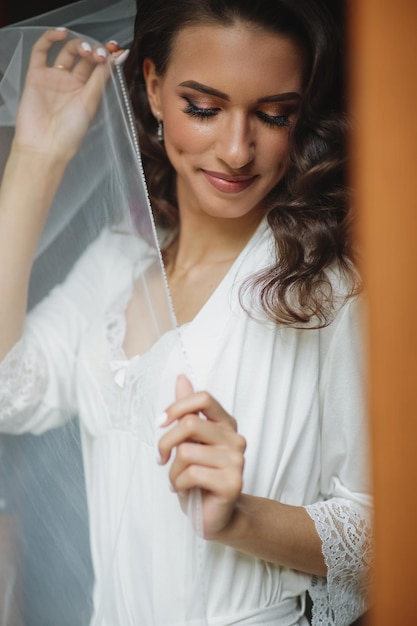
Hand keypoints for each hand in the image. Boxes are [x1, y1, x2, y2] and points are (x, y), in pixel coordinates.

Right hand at [13, 29, 113, 162]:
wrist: (45, 147)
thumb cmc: (70, 133)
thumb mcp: (91, 102)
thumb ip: (103, 77)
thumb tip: (121, 55)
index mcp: (88, 92)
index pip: (99, 67)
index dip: (108, 55)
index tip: (116, 49)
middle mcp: (72, 84)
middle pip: (85, 58)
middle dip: (95, 50)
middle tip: (100, 54)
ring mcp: (54, 79)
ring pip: (66, 51)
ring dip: (78, 44)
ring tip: (86, 50)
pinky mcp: (36, 76)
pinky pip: (40, 51)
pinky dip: (50, 38)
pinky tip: (62, 33)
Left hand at [158, 375, 245, 539]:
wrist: (214, 516)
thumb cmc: (199, 477)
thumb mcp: (189, 441)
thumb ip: (187, 410)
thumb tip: (182, 378)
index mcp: (225, 424)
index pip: (204, 398)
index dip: (178, 406)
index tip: (161, 422)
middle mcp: (235, 439)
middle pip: (190, 424)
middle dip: (166, 442)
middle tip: (161, 458)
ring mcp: (236, 461)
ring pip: (186, 451)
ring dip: (172, 470)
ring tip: (178, 480)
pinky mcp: (232, 482)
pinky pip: (191, 473)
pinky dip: (178, 484)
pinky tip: (184, 490)